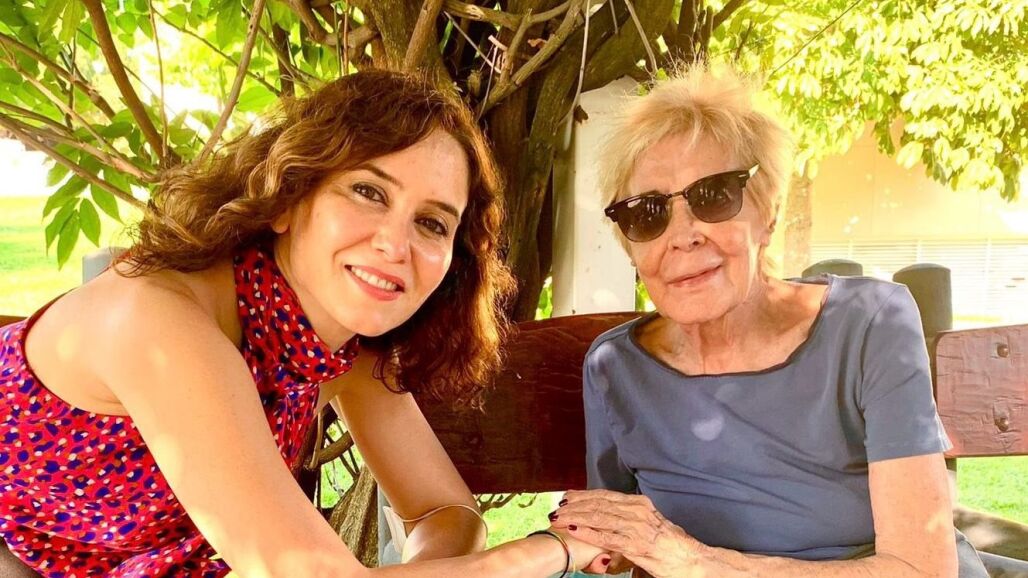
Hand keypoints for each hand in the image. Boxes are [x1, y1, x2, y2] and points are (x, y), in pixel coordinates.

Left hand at [551, 490, 702, 577]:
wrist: (691, 559)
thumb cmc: (671, 545)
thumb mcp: (649, 524)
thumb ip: (628, 519)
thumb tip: (611, 519)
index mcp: (639, 503)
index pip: (605, 496)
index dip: (583, 495)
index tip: (567, 496)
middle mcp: (637, 510)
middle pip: (598, 504)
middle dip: (575, 506)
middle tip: (557, 508)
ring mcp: (637, 527)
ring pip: (599, 518)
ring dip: (576, 518)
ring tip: (560, 519)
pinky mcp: (636, 545)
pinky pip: (608, 537)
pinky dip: (589, 533)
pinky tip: (575, 531)